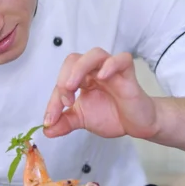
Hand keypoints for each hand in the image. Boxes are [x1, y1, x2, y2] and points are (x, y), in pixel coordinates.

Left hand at [43, 48, 158, 139]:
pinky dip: (110, 65)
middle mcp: (94, 71)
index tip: (51, 119)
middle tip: (66, 101)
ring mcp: (111, 71)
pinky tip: (102, 77)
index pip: (62, 80)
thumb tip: (46, 130)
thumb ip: (64, 122)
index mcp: (82, 79)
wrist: (138, 124)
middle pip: (74, 60)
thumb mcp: (82, 120)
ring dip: (79, 69)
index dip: (53, 100)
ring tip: (73, 86)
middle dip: (63, 78)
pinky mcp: (128, 74)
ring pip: (95, 54)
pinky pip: (122, 59)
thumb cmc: (112, 116)